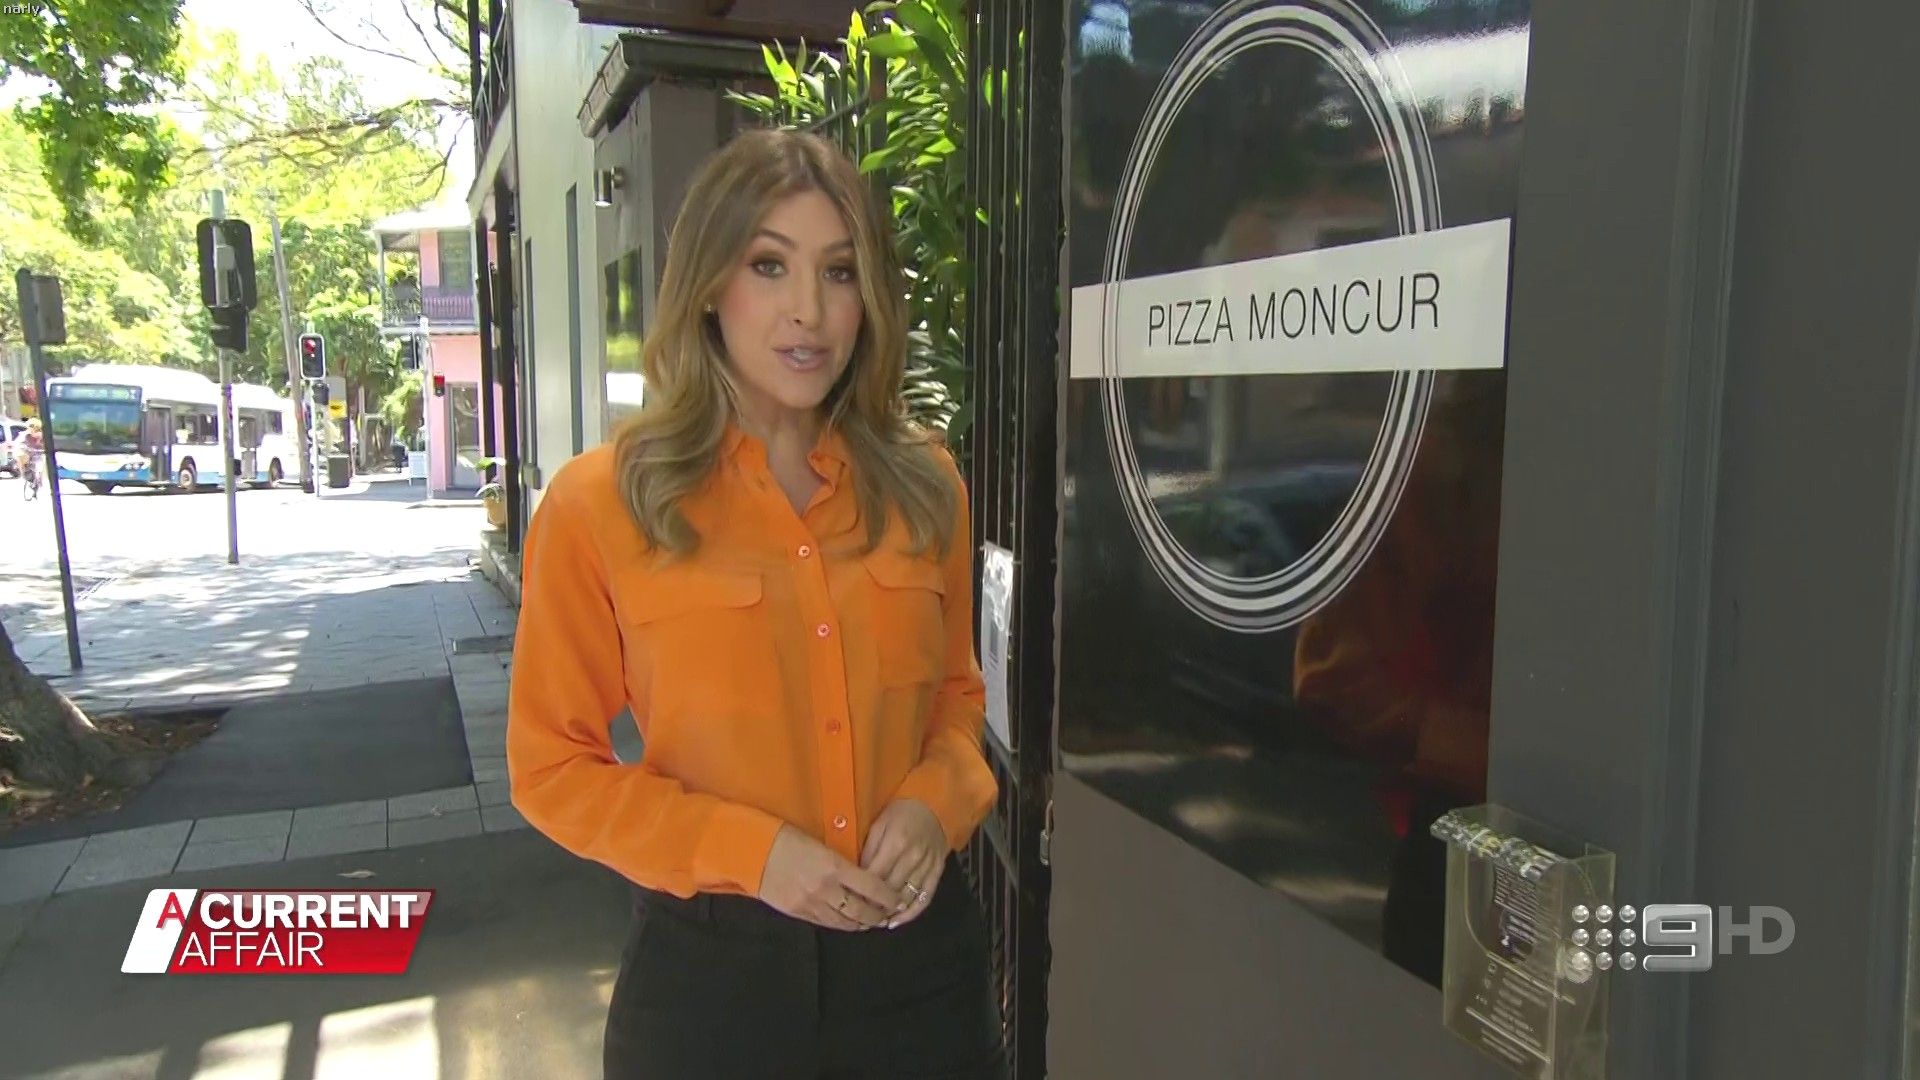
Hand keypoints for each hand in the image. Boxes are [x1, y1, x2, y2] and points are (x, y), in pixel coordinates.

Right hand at [760, 824, 905, 931]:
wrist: (752, 852)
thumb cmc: (786, 839)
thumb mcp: (820, 843)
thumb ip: (841, 861)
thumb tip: (861, 874)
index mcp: (834, 866)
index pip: (872, 887)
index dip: (888, 896)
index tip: (897, 898)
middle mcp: (825, 889)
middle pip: (862, 910)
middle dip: (878, 915)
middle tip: (888, 914)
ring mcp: (811, 904)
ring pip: (845, 922)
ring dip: (861, 924)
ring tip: (871, 921)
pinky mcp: (798, 912)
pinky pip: (826, 923)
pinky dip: (841, 925)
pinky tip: (848, 922)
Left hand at [860, 798, 946, 928]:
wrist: (933, 806)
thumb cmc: (901, 813)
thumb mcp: (879, 824)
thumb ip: (869, 850)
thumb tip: (858, 876)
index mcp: (896, 843)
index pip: (875, 876)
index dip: (861, 891)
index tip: (849, 902)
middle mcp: (914, 857)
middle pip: (891, 889)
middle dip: (873, 904)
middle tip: (858, 916)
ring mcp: (928, 866)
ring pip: (906, 897)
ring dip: (890, 912)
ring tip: (873, 921)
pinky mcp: (937, 872)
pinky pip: (925, 897)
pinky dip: (911, 913)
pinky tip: (897, 921)